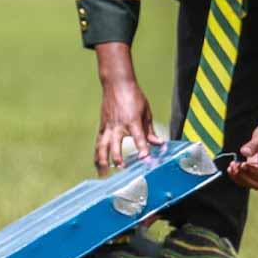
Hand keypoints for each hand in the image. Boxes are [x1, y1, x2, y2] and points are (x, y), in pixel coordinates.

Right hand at [93, 43, 162, 174]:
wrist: (116, 83)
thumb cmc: (134, 96)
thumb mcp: (146, 112)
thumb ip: (150, 131)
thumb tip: (159, 144)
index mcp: (132, 121)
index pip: (138, 138)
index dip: (142, 149)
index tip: (145, 159)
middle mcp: (118, 125)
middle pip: (115, 145)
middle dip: (118, 158)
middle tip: (122, 168)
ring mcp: (108, 126)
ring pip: (102, 147)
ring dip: (102, 161)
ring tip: (104, 174)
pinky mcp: (102, 127)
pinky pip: (99, 143)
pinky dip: (98, 154)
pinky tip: (99, 165)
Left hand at [227, 123, 257, 189]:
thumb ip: (254, 144)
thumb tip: (244, 152)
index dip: (253, 171)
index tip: (243, 163)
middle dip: (245, 178)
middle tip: (235, 166)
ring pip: (252, 184)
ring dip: (240, 178)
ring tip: (231, 167)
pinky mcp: (256, 173)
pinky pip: (247, 180)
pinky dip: (238, 177)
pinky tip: (230, 169)